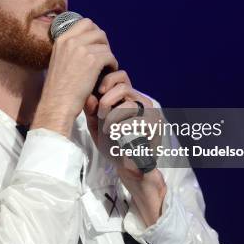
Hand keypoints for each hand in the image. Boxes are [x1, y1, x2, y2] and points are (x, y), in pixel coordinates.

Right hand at [31, 19, 117, 136]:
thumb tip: (88, 44)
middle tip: (103, 57)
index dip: (94, 32)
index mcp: (62, 39)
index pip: (85, 23)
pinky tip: (107, 73)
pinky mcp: (92, 61)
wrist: (57, 103)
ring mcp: (82, 50)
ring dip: (108, 56)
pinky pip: (110, 56)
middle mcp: (71, 41)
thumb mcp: (58, 60)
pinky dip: (112, 65)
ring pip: (105, 45)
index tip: (96, 44)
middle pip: (98, 31)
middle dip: (104, 43)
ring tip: (105, 67)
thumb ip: (70, 49)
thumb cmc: (58, 88)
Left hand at [83, 70, 166, 224]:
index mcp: (129, 98)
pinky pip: (134, 118)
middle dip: (106, 100)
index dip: (107, 80)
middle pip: (123, 85)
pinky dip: (120, 126)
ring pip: (128, 101)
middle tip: (101, 115)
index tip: (97, 93)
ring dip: (112, 115)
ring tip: (108, 128)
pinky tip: (117, 136)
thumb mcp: (96, 125)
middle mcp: (141, 101)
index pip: (121, 76)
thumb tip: (89, 97)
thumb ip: (92, 110)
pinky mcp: (154, 125)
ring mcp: (150, 112)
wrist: (128, 167)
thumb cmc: (113, 146)